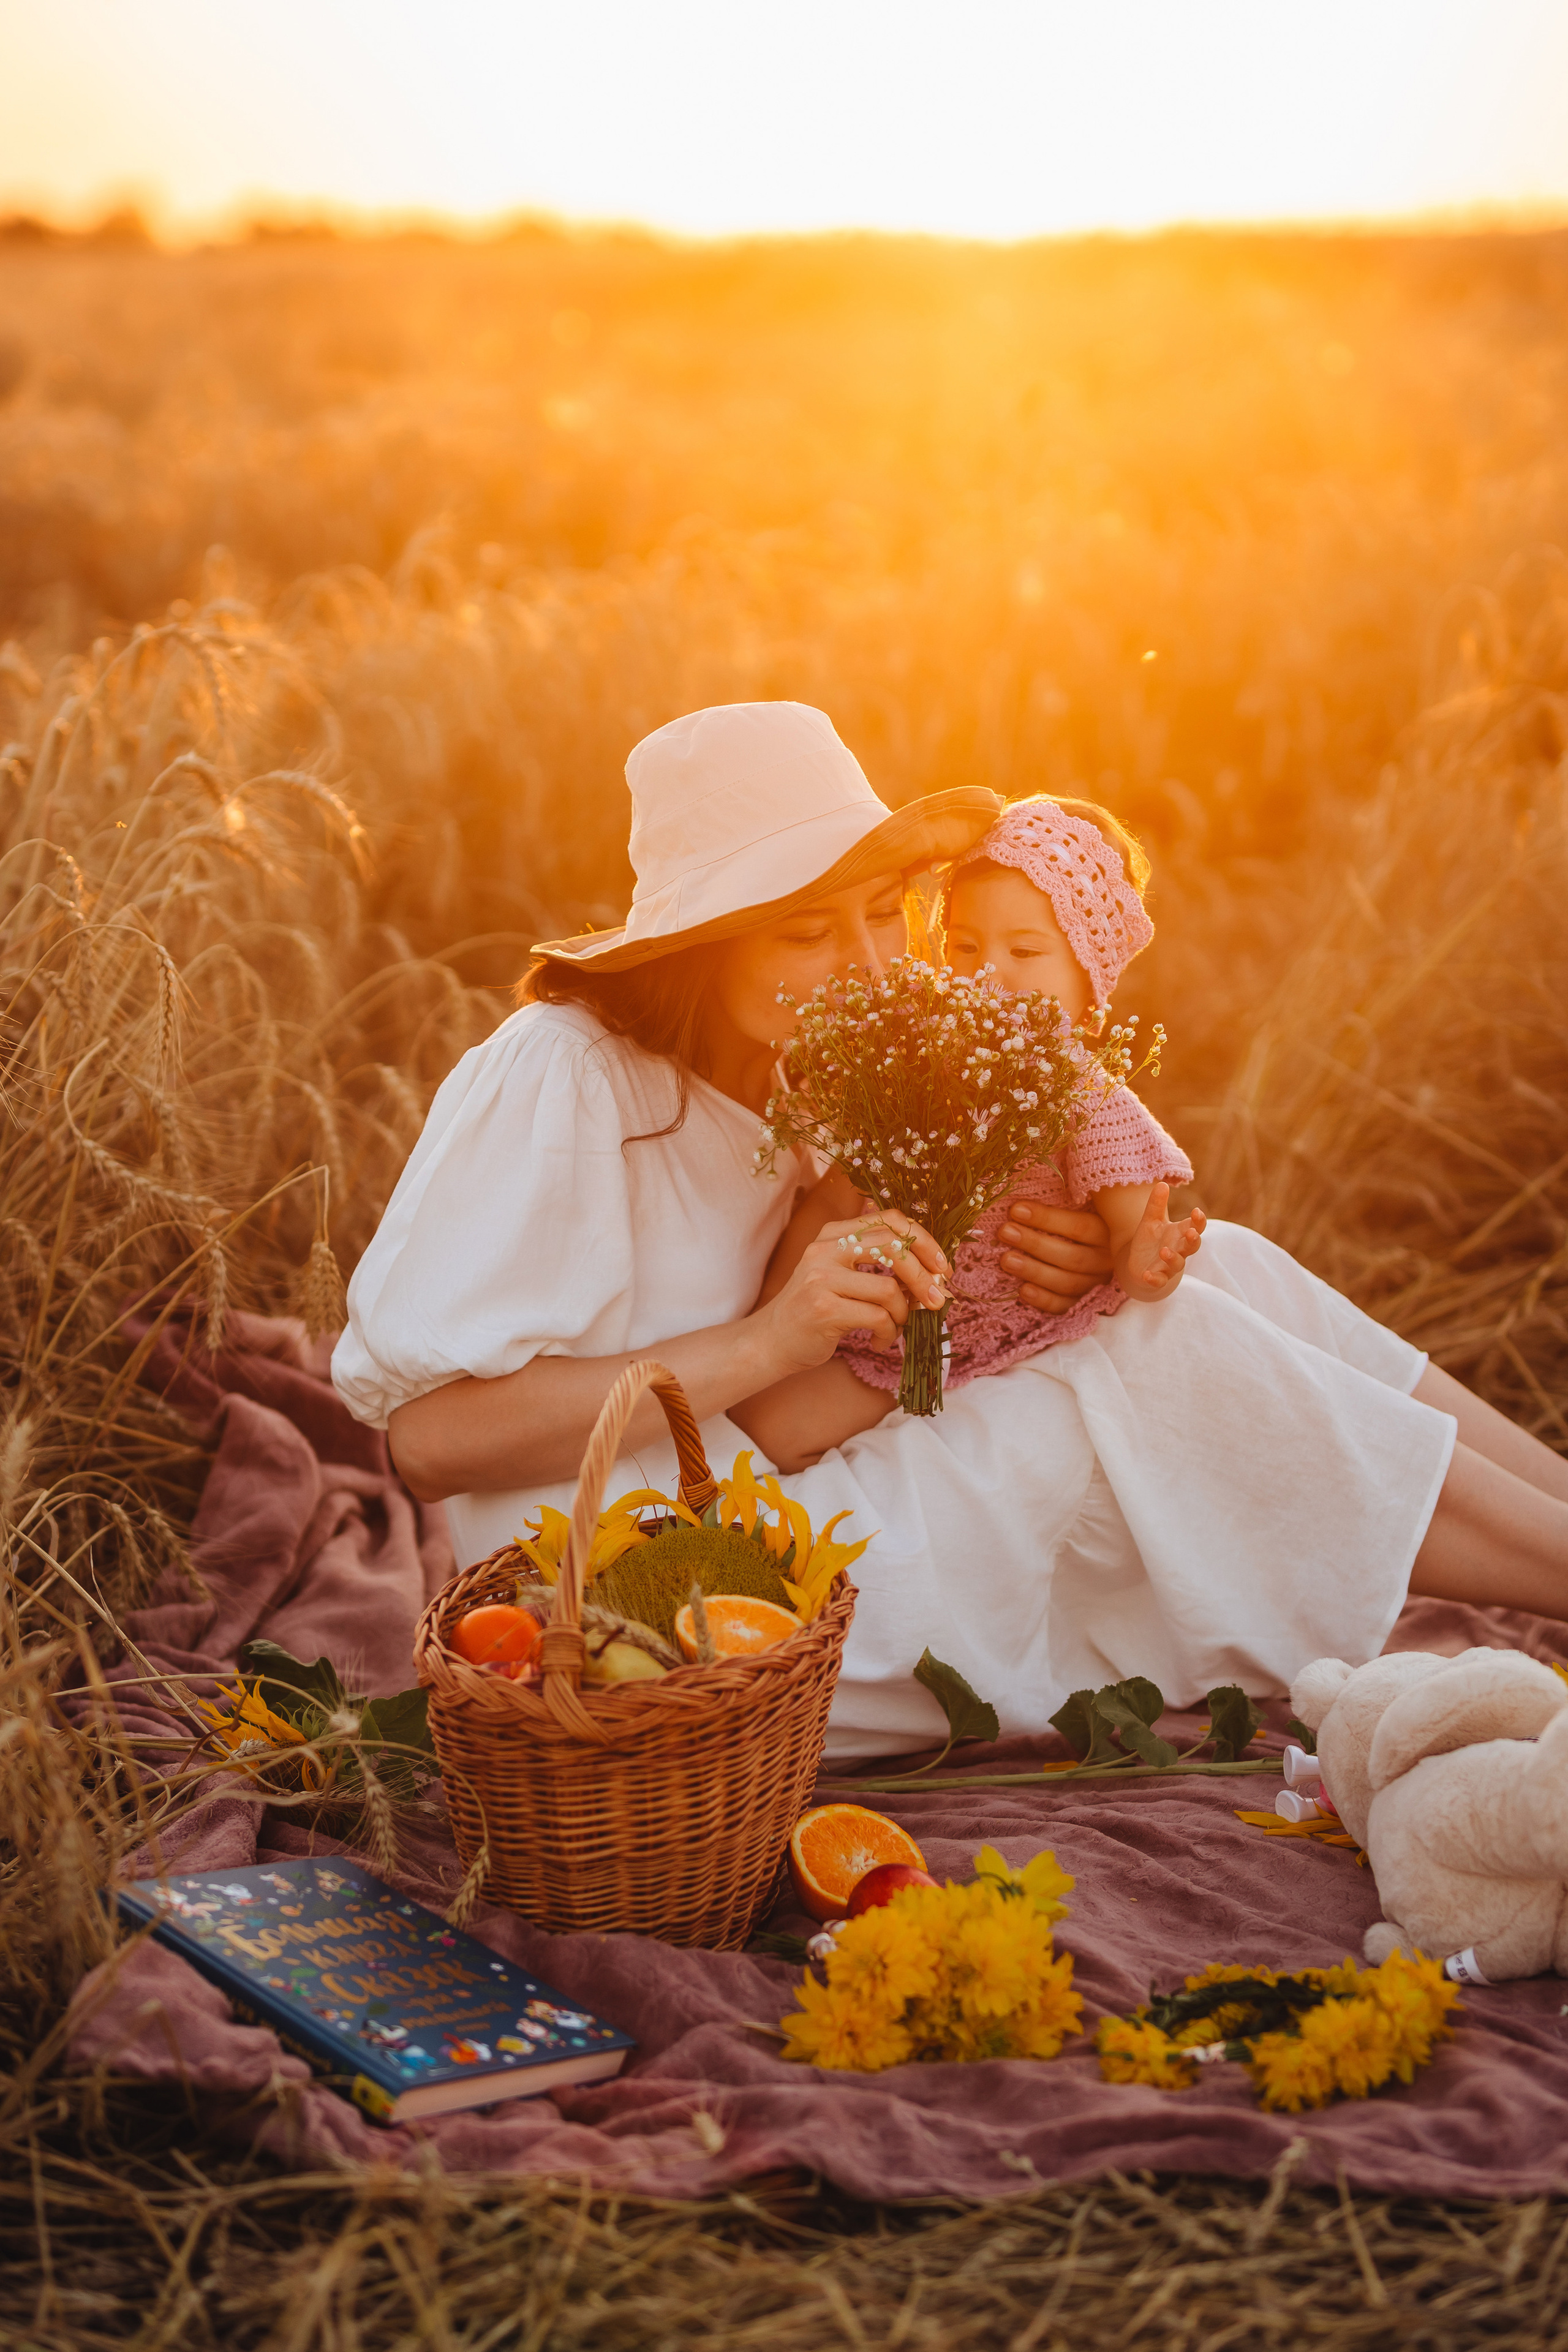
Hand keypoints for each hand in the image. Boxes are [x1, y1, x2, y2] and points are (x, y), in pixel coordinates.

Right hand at [757, 1209, 948, 1374]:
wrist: (772, 1341)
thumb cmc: (816, 1309)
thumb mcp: (840, 1273)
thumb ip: (875, 1261)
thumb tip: (933, 1270)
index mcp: (833, 1233)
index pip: (890, 1220)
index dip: (924, 1240)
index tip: (941, 1267)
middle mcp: (824, 1249)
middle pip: (894, 1248)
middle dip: (923, 1277)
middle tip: (935, 1300)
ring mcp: (821, 1278)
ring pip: (889, 1289)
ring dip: (904, 1314)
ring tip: (897, 1327)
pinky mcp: (823, 1310)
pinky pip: (878, 1318)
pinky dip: (889, 1334)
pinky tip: (881, 1342)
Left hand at [995, 1201, 1114, 1313]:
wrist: (1108, 1261)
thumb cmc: (1079, 1230)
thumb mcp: (1079, 1214)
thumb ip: (1059, 1210)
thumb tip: (1021, 1205)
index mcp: (1107, 1234)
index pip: (1079, 1227)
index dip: (1046, 1218)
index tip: (1016, 1210)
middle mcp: (1105, 1261)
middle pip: (1071, 1257)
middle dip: (1035, 1244)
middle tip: (1006, 1232)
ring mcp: (1096, 1285)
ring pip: (1067, 1283)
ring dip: (1034, 1271)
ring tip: (1006, 1260)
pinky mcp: (1084, 1303)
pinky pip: (1064, 1306)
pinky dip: (1043, 1299)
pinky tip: (1022, 1290)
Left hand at [1120, 1183, 1205, 1297]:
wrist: (1139, 1265)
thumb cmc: (1150, 1241)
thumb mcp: (1151, 1220)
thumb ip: (1156, 1205)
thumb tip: (1162, 1183)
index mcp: (1179, 1234)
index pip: (1195, 1227)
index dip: (1198, 1221)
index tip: (1197, 1211)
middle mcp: (1179, 1250)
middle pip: (1192, 1246)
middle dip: (1194, 1240)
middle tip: (1191, 1233)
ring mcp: (1169, 1265)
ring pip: (1178, 1264)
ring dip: (1173, 1258)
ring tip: (1164, 1251)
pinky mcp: (1157, 1278)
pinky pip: (1159, 1280)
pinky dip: (1154, 1278)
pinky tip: (1147, 1274)